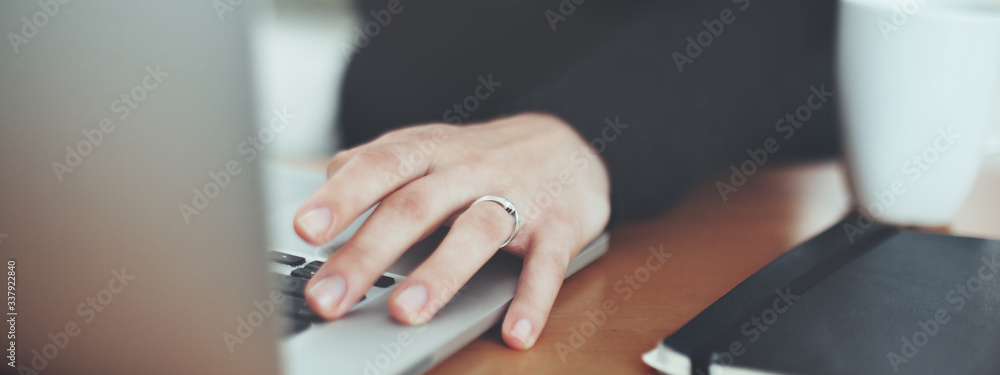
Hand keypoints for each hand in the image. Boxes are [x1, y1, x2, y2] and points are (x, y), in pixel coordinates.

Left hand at [293, 112, 609, 348]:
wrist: (570, 145)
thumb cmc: (483, 157)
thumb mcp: (429, 148)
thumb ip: (380, 163)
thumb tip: (329, 176)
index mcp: (431, 151)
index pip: (380, 167)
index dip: (342, 196)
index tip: (305, 229)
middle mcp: (470, 170)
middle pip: (415, 208)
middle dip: (368, 255)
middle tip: (329, 297)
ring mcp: (517, 198)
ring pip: (476, 233)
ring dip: (440, 275)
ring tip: (405, 313)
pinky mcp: (558, 228)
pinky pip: (546, 265)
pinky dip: (533, 300)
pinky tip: (515, 333)